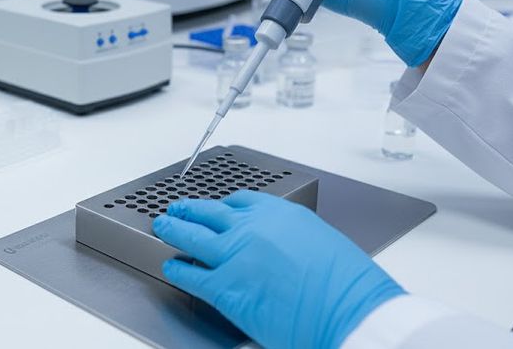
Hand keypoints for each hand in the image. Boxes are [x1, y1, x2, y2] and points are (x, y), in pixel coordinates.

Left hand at [152, 191, 404, 348]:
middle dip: (189, 210)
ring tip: (163, 227)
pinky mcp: (224, 287)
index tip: (217, 207)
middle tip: (178, 208)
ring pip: (192, 237)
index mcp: (278, 213)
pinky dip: (177, 270)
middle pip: (209, 214)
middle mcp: (251, 228)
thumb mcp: (320, 242)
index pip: (241, 202)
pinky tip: (171, 267)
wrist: (349, 311)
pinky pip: (191, 275)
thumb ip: (291, 239)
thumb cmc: (347, 284)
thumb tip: (280, 250)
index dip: (223, 206)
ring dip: (174, 231)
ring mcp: (234, 256)